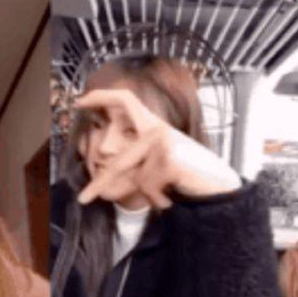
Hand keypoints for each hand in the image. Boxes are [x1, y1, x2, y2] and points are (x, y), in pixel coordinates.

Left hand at [76, 89, 240, 207]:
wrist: (217, 187)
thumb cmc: (184, 176)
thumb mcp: (152, 170)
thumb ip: (131, 169)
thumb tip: (101, 182)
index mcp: (152, 125)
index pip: (126, 101)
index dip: (102, 97)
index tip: (80, 102)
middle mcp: (157, 128)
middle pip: (119, 161)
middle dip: (100, 184)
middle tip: (83, 199)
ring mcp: (164, 141)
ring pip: (134, 177)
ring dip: (146, 194)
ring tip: (167, 194)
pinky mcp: (169, 158)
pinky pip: (147, 185)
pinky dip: (157, 198)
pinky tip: (173, 194)